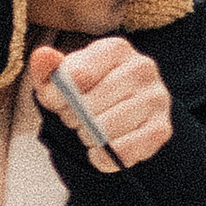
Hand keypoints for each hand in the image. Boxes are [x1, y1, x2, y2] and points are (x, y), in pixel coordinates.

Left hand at [30, 37, 171, 168]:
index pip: (77, 76)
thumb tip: (43, 56)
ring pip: (105, 129)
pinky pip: (122, 151)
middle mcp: (142, 68)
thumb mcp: (61, 77)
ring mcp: (156, 98)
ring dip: (88, 137)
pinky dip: (103, 156)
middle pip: (90, 105)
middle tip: (74, 118)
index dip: (58, 96)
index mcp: (116, 48)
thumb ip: (47, 67)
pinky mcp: (161, 129)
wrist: (119, 109)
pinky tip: (101, 148)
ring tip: (90, 130)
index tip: (56, 101)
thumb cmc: (87, 89)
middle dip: (73, 118)